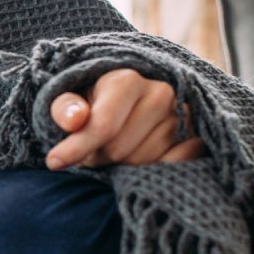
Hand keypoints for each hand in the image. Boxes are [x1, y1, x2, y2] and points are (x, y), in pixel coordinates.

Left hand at [46, 68, 204, 169]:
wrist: (135, 100)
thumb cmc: (95, 101)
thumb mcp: (72, 97)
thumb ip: (65, 108)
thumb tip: (73, 120)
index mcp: (127, 80)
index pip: (102, 125)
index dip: (76, 148)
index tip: (53, 162)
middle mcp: (161, 94)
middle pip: (119, 150)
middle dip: (97, 157)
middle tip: (90, 151)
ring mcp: (184, 117)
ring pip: (143, 163)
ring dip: (121, 167)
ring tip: (113, 153)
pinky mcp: (199, 137)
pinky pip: (169, 169)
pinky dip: (148, 173)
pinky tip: (137, 161)